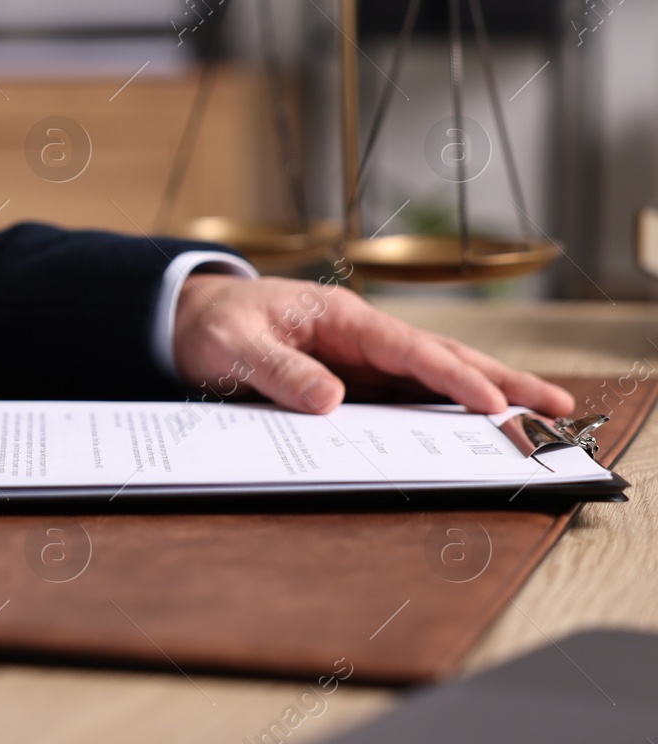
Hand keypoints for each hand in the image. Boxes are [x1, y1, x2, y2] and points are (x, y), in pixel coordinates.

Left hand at [172, 274, 575, 417]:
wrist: (187, 317)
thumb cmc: (212, 324)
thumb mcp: (235, 347)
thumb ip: (279, 372)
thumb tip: (330, 401)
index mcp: (340, 317)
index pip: (408, 349)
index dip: (452, 377)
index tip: (492, 404)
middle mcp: (360, 335)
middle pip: (441, 357)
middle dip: (499, 380)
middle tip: (556, 403)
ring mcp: (360, 357)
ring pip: (432, 377)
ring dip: (484, 394)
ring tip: (540, 414)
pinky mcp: (352, 378)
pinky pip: (404, 394)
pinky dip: (443, 408)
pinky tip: (475, 426)